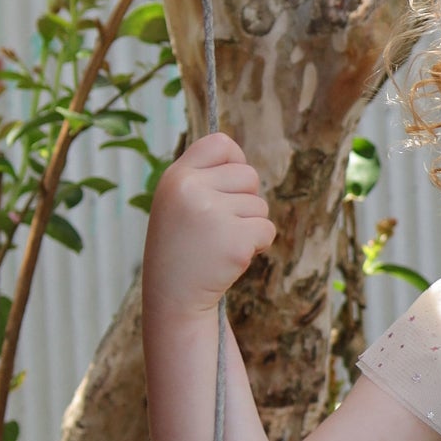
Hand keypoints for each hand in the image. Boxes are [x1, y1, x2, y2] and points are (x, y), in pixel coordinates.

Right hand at [143, 131, 276, 317]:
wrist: (174, 296)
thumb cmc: (182, 247)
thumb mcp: (178, 203)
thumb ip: (204, 178)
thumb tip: (240, 159)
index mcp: (176, 177)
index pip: (220, 144)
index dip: (235, 160)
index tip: (231, 183)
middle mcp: (191, 189)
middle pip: (248, 175)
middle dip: (246, 199)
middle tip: (222, 225)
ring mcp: (212, 214)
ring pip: (260, 205)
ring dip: (250, 225)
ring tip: (221, 243)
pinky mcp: (234, 240)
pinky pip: (267, 229)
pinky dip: (258, 244)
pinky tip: (232, 257)